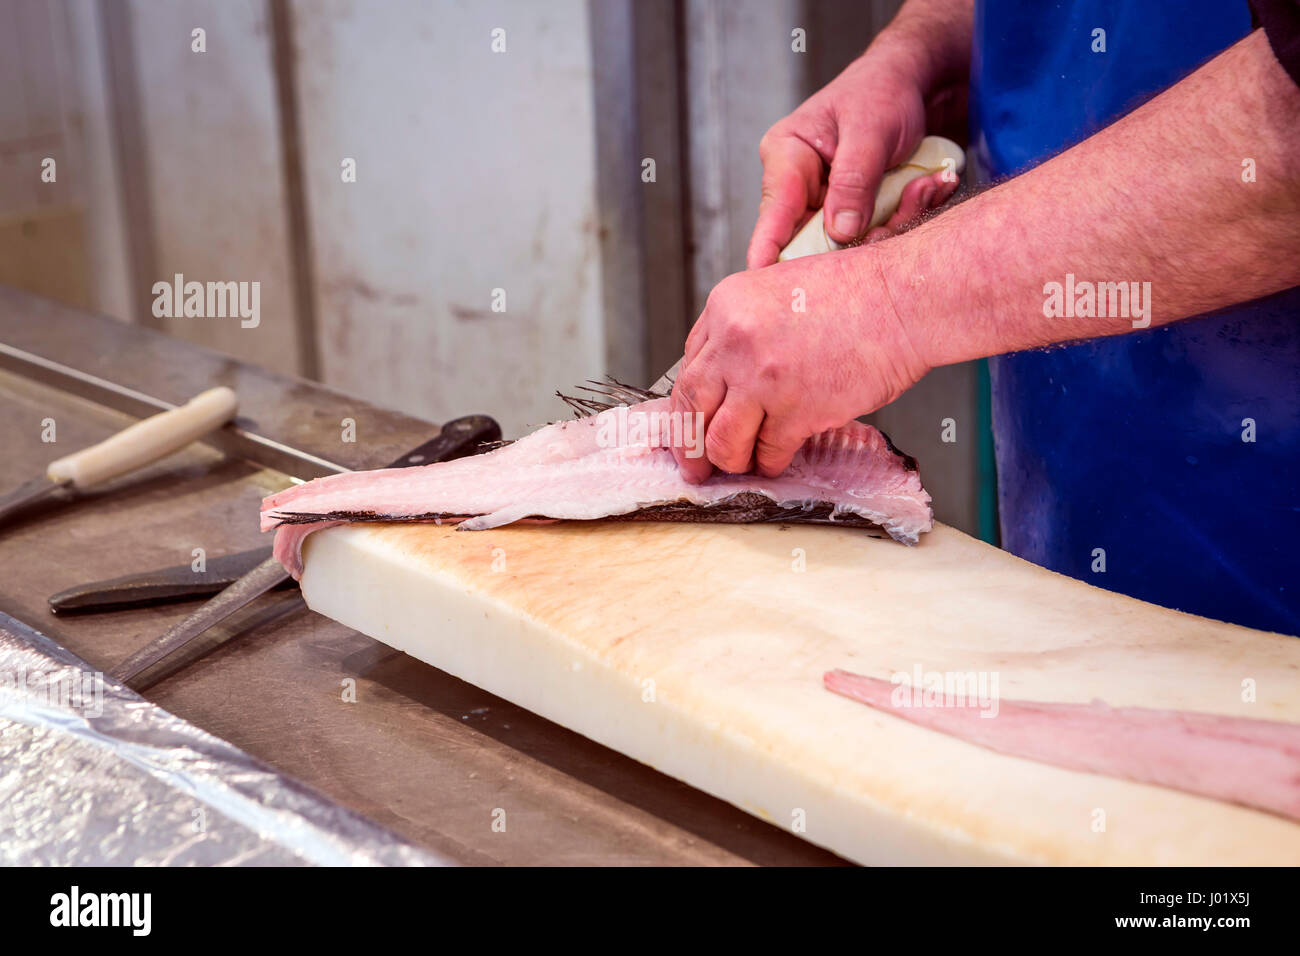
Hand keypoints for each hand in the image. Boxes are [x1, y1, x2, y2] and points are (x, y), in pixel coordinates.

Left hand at [669, 250, 930, 481]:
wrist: (904, 299)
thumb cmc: (857, 292)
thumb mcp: (779, 289)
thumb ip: (747, 327)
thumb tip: (728, 375)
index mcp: (726, 305)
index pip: (688, 368)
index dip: (688, 405)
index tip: (689, 425)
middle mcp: (735, 341)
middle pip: (692, 407)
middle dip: (690, 445)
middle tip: (696, 465)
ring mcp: (763, 378)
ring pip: (723, 440)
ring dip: (731, 460)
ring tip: (742, 464)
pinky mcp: (796, 410)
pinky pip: (769, 451)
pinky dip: (771, 462)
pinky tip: (777, 459)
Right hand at [747, 37, 961, 267]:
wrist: (915, 84)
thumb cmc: (883, 90)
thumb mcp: (870, 129)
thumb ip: (853, 180)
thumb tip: (839, 232)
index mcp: (786, 156)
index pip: (774, 209)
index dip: (768, 246)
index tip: (763, 276)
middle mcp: (801, 187)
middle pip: (814, 238)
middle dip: (862, 234)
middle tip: (902, 210)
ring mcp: (828, 205)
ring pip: (850, 242)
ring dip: (894, 220)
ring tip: (924, 184)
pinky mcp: (855, 215)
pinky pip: (876, 234)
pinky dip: (905, 216)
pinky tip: (926, 186)